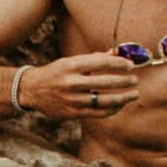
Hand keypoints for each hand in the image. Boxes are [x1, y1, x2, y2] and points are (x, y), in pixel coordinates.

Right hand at [20, 49, 143, 121]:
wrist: (31, 90)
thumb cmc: (56, 73)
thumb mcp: (71, 62)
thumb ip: (94, 58)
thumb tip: (118, 53)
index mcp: (71, 66)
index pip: (100, 63)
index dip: (118, 64)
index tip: (130, 65)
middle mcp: (71, 83)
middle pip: (105, 82)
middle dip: (124, 81)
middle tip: (135, 80)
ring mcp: (71, 100)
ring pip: (104, 100)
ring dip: (123, 98)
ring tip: (133, 94)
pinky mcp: (72, 113)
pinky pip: (98, 113)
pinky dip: (112, 109)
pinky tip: (119, 105)